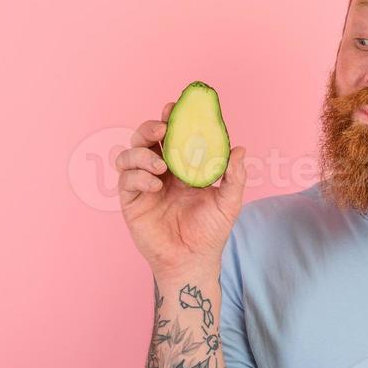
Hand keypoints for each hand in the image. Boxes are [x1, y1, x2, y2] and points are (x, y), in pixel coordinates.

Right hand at [118, 99, 247, 276]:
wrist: (193, 260)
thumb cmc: (211, 232)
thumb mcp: (229, 202)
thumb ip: (235, 176)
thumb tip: (240, 149)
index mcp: (182, 166)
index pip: (173, 135)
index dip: (171, 119)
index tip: (175, 107)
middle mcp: (160, 171)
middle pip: (145, 138)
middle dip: (150, 128)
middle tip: (163, 130)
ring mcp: (143, 184)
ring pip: (130, 154)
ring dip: (142, 153)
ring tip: (161, 166)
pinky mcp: (131, 200)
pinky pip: (127, 179)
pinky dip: (138, 176)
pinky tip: (155, 186)